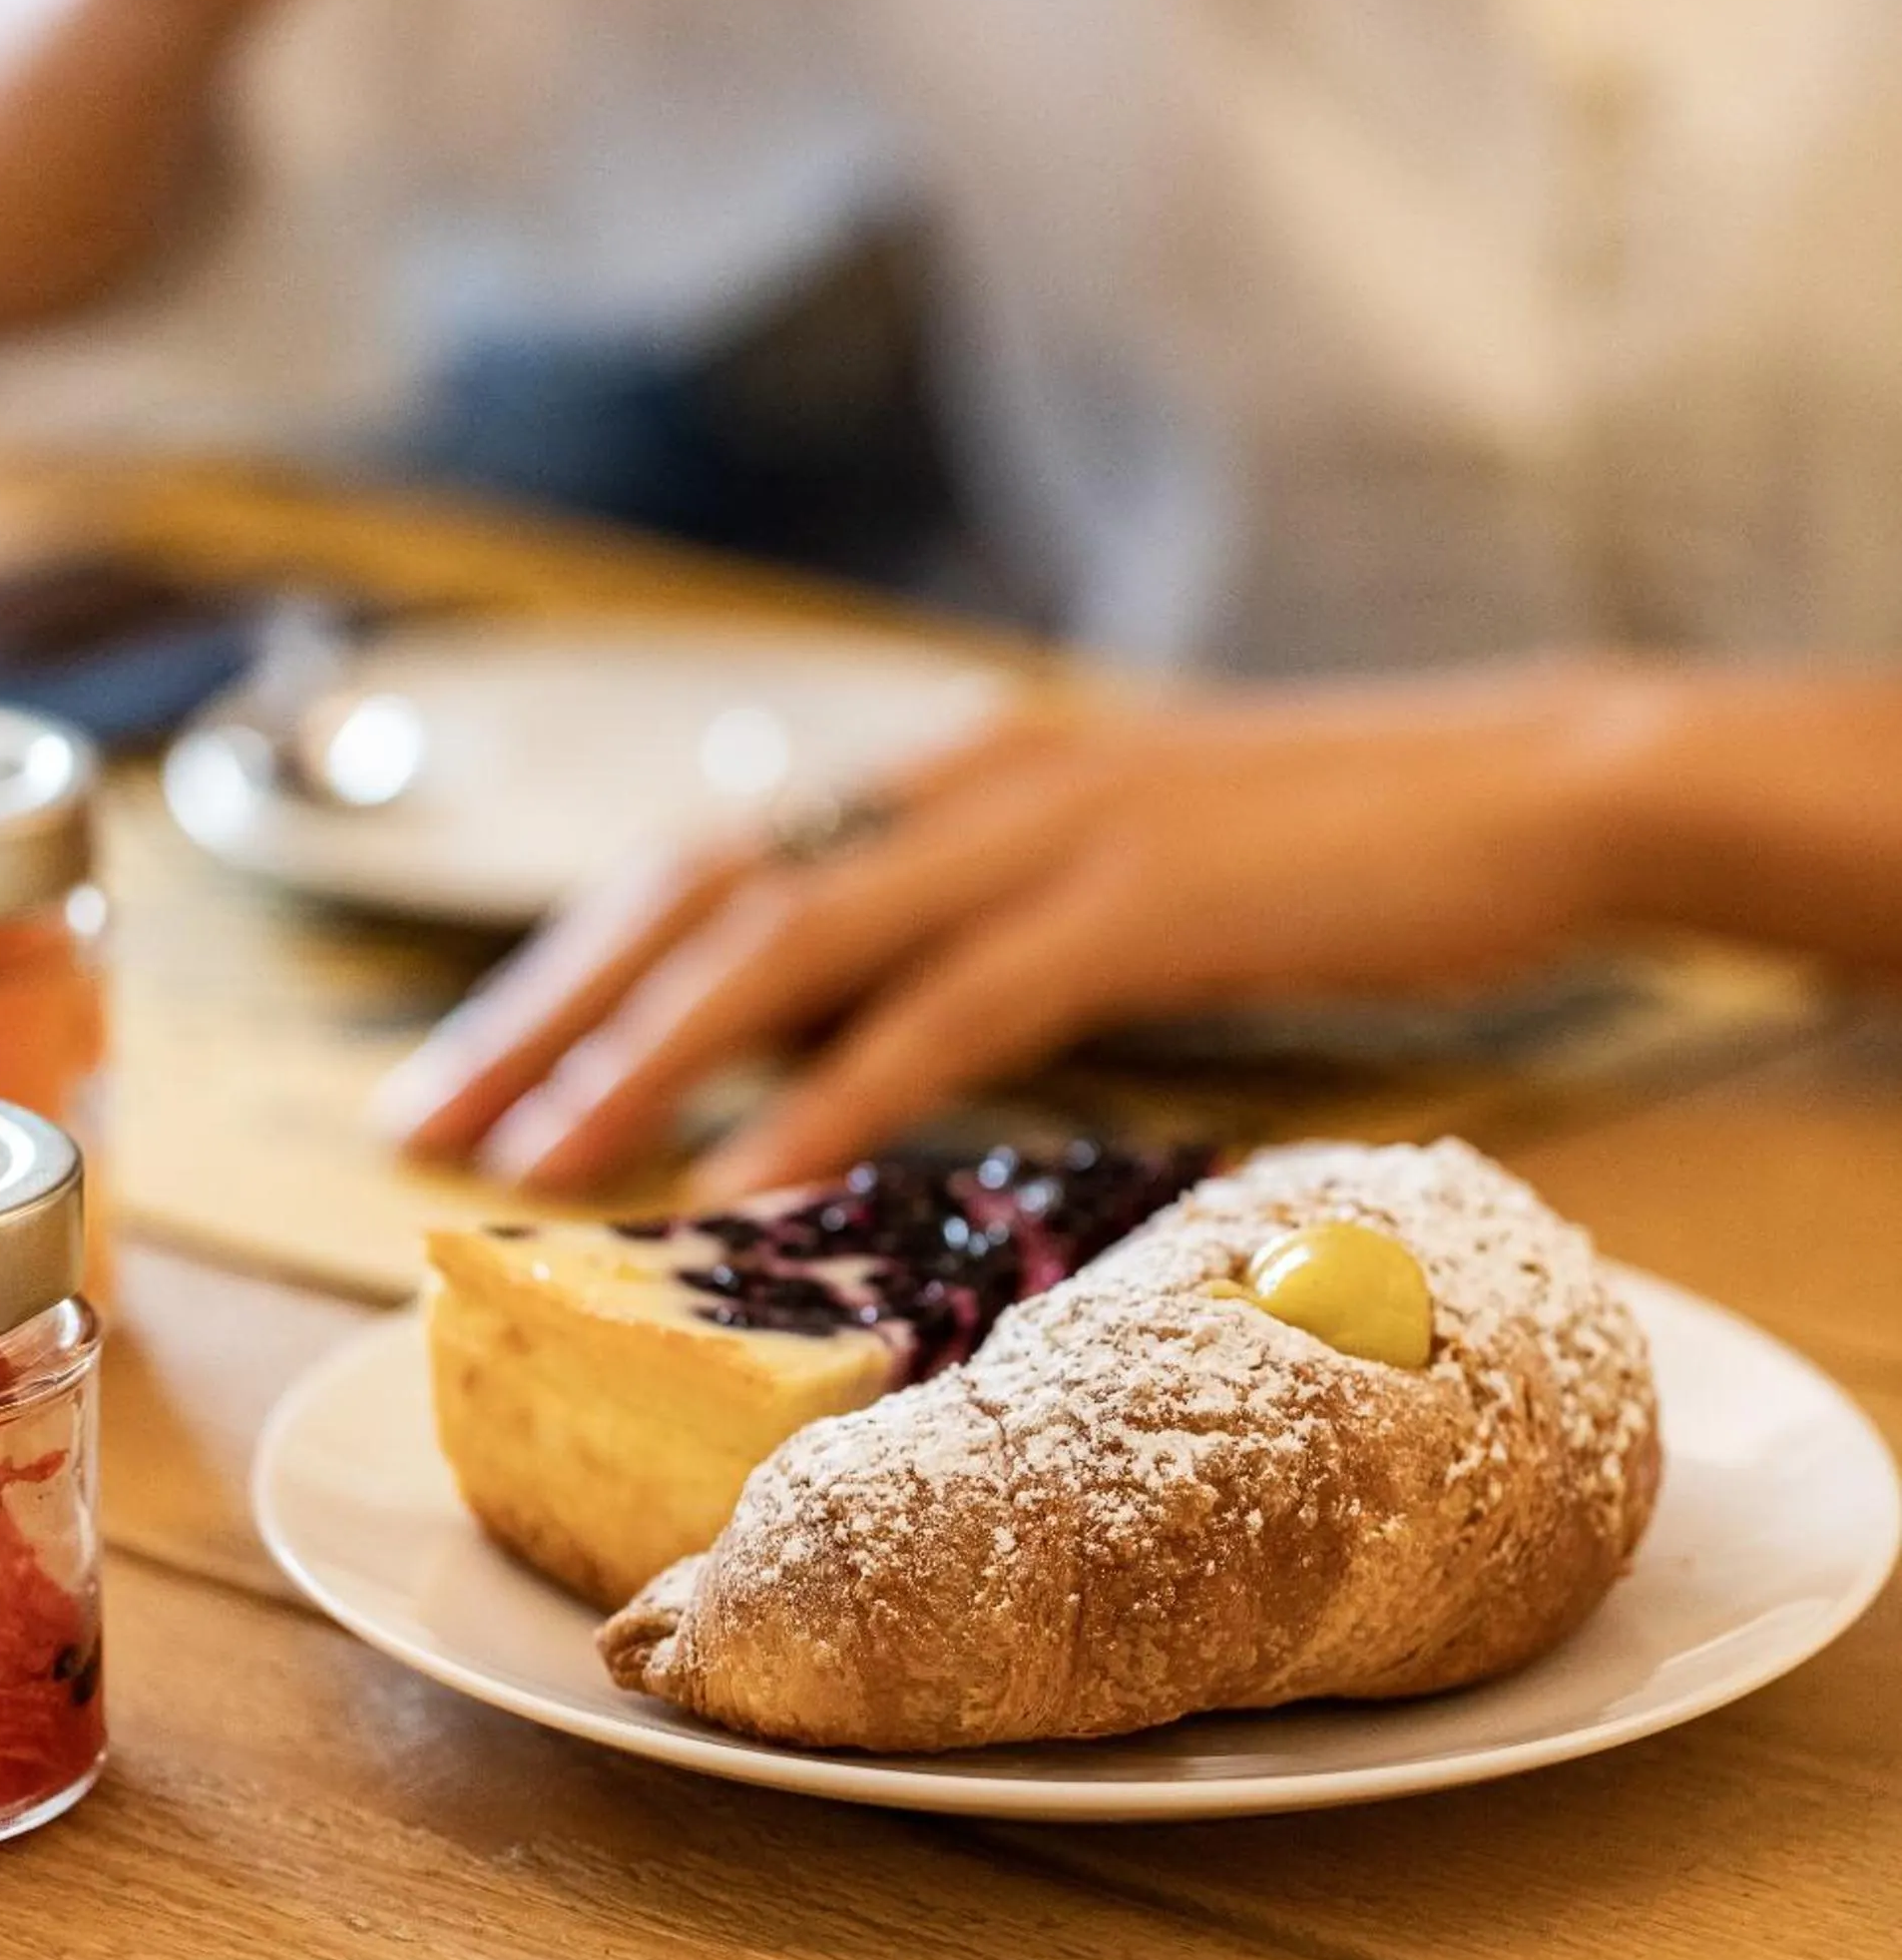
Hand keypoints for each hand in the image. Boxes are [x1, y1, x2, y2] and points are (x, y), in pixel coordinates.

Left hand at [376, 664, 1633, 1199]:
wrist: (1536, 784)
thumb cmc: (1353, 845)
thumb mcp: (1144, 861)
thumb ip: (1016, 917)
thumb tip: (904, 1028)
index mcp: (968, 771)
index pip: (726, 853)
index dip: (583, 957)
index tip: (484, 1059)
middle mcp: (972, 782)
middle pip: (703, 887)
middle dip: (549, 1008)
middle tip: (423, 1124)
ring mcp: (1047, 833)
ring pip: (783, 943)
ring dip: (638, 1059)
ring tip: (526, 1169)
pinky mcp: (1132, 904)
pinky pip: (936, 1015)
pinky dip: (819, 1104)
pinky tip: (737, 1188)